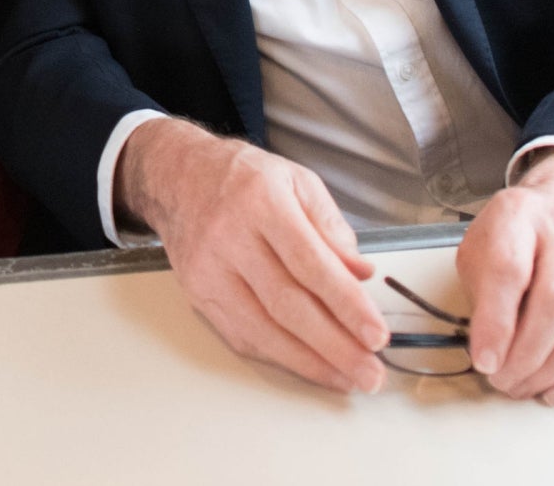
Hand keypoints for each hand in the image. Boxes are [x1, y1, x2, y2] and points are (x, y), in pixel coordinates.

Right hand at [118, 119, 388, 393]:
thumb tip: (360, 273)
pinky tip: (308, 366)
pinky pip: (239, 335)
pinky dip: (277, 356)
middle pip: (287, 304)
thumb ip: (331, 226)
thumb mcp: (296, 181)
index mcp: (262, 202)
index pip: (310, 262)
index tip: (376, 335)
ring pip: (262, 328)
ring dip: (309, 362)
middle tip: (370, 372)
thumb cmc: (241, 178)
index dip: (346, 304)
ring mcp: (208, 269)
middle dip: (334, 345)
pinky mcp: (197, 293)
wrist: (177, 176)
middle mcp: (230, 237)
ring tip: (347, 378)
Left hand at [456, 149, 553, 402]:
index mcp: (518, 215)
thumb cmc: (513, 234)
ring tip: (524, 387)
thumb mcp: (478, 249)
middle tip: (503, 381)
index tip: (484, 360)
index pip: (510, 270)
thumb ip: (481, 294)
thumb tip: (489, 353)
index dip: (496, 323)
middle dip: (528, 354)